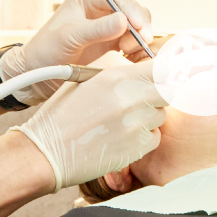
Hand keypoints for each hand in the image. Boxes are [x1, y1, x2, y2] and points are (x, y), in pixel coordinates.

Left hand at [0, 0, 153, 103]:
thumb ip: (97, 29)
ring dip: (138, 39)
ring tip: (129, 52)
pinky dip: (137, 48)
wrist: (36, 71)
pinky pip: (132, 41)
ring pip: (135, 26)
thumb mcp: (70, 37)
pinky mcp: (111, 41)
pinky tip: (134, 58)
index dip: (131, 12)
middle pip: (131, 11)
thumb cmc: (45, 49)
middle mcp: (100, 8)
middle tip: (141, 43)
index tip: (139, 28)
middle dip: (139, 26)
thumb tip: (123, 20)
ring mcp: (107, 25)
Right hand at [10, 59, 167, 190]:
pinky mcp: (137, 148)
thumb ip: (120, 69)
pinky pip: (154, 136)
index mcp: (118, 77)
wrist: (47, 151)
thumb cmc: (64, 112)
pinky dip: (143, 136)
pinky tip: (121, 136)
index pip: (162, 67)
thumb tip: (148, 65)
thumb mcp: (87, 78)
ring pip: (161, 115)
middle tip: (143, 97)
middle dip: (159, 92)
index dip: (167, 70)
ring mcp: (136, 125)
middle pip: (168, 90)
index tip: (164, 73)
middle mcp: (131, 99)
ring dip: (149, 115)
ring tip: (122, 119)